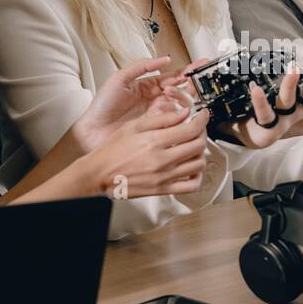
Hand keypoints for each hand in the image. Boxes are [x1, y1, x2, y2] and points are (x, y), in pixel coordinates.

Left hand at [72, 55, 192, 151]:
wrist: (93, 130)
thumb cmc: (102, 106)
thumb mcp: (120, 78)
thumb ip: (142, 66)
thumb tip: (164, 59)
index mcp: (148, 87)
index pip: (173, 77)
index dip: (187, 71)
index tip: (198, 66)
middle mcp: (156, 101)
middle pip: (182, 91)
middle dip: (193, 84)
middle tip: (198, 80)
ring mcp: (158, 115)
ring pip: (182, 106)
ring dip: (187, 98)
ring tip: (185, 93)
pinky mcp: (158, 129)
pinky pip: (176, 122)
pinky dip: (183, 116)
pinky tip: (185, 110)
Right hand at [83, 96, 210, 198]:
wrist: (99, 174)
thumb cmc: (112, 150)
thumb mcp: (133, 126)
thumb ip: (161, 119)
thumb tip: (184, 114)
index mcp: (155, 141)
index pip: (191, 129)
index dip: (202, 119)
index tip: (203, 115)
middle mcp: (162, 160)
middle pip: (199, 145)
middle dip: (203, 133)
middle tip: (198, 129)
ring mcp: (164, 176)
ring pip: (199, 164)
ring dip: (201, 153)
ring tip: (194, 147)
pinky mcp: (163, 189)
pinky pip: (191, 186)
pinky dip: (198, 176)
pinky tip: (192, 168)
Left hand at [214, 51, 302, 148]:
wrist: (254, 141)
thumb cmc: (281, 126)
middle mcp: (297, 113)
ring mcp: (282, 121)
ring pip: (287, 102)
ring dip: (291, 85)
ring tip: (294, 68)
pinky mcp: (266, 129)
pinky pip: (263, 114)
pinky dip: (260, 103)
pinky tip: (256, 89)